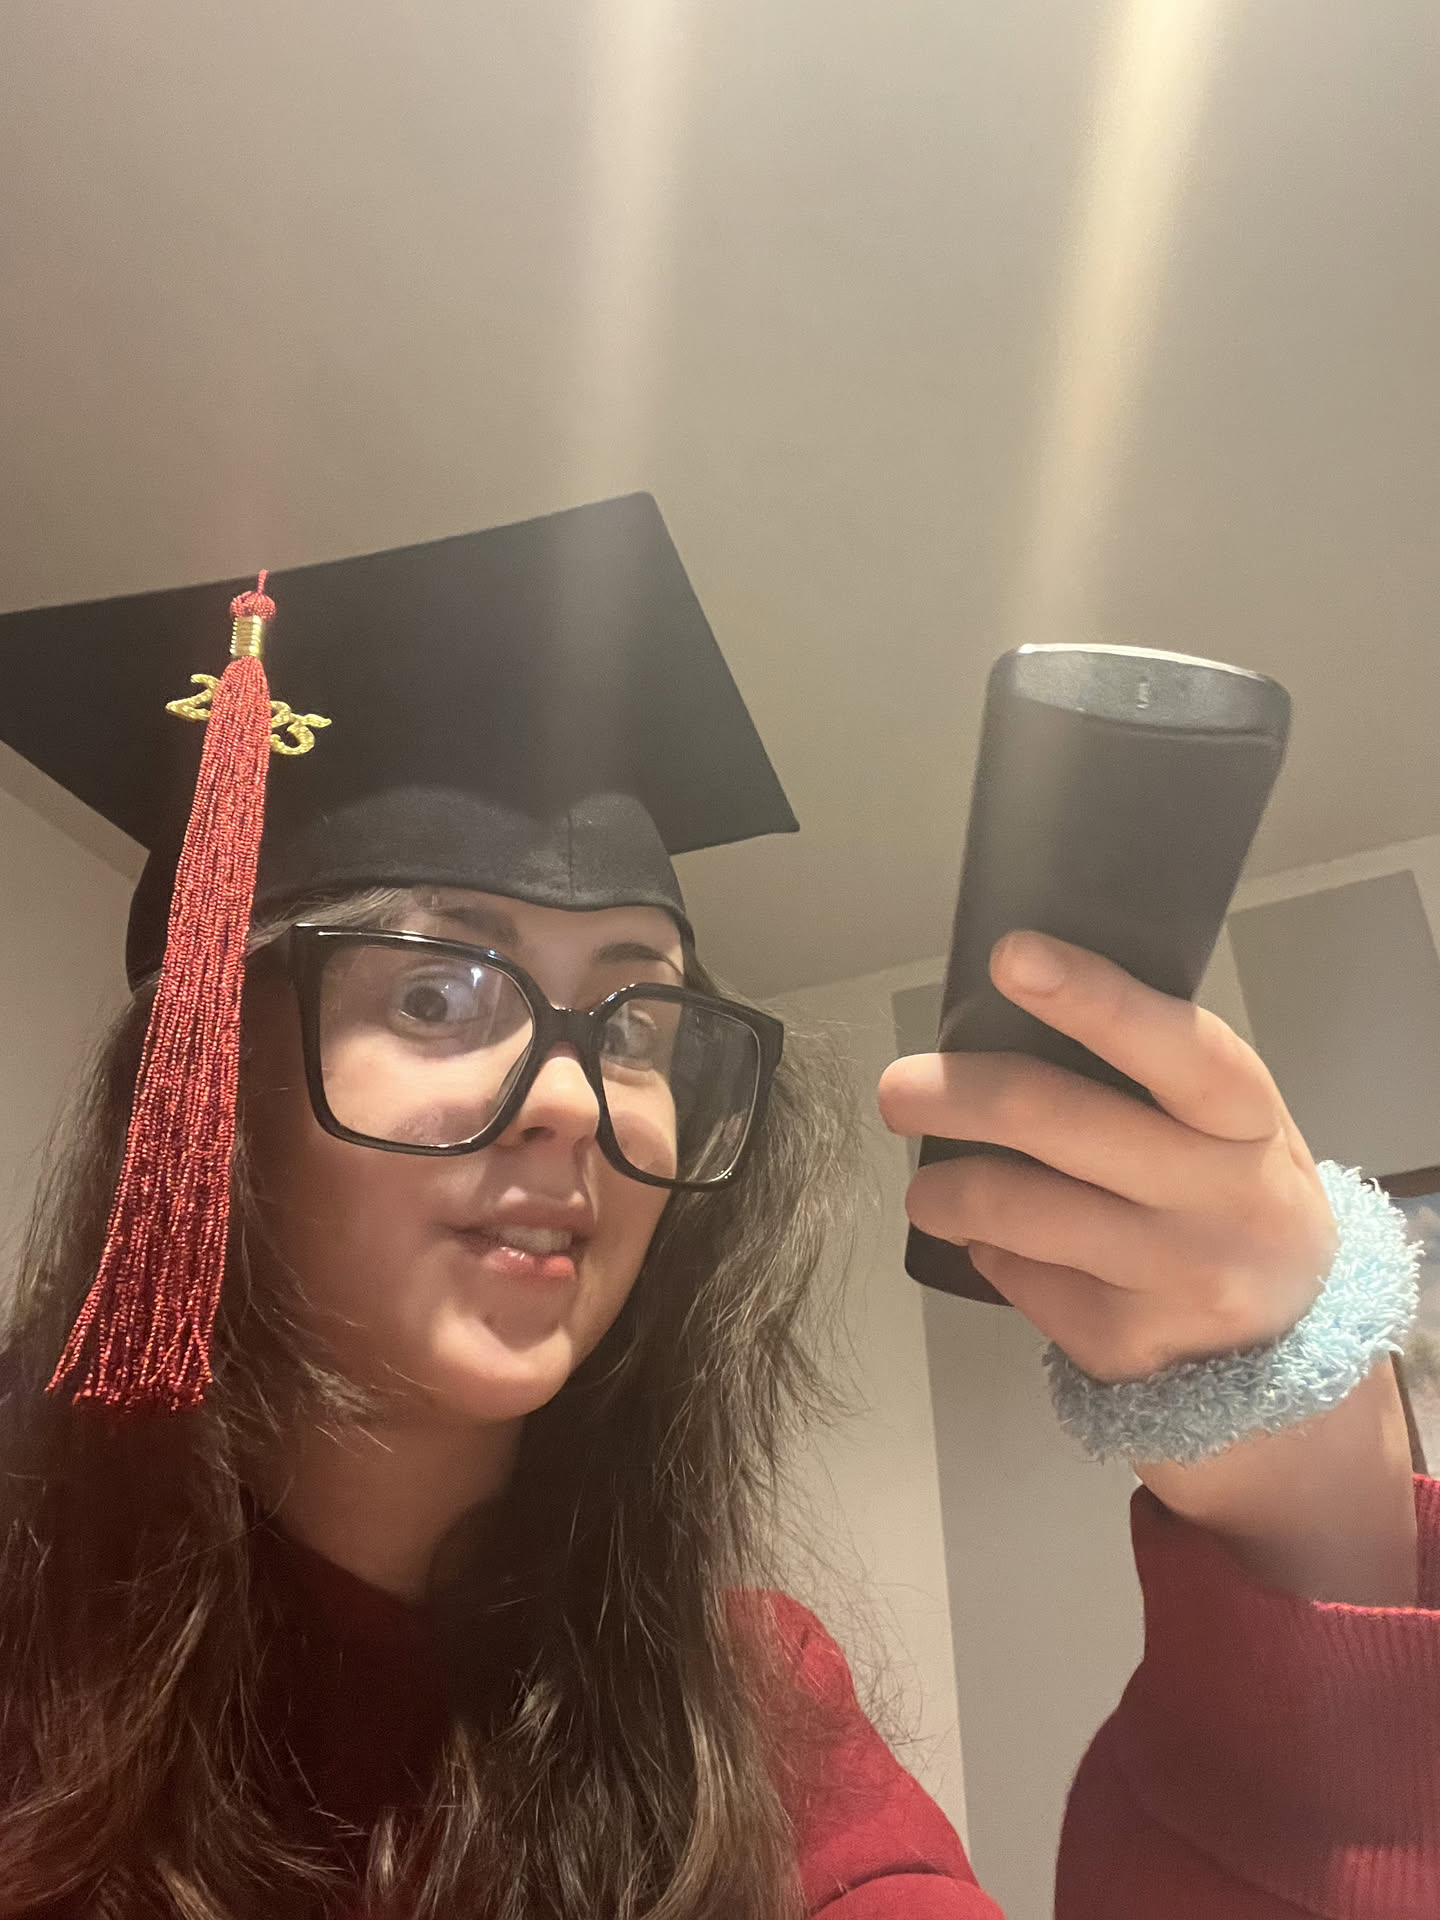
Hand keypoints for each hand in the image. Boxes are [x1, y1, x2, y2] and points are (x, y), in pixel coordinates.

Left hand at [877, 930, 1335, 1383]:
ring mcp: (1173, 1275)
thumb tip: (1005, 1019)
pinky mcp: (1122, 1340)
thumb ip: (1150, 1074)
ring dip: (941, 1191)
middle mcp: (1218, 1195)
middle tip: (898, 1089)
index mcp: (1243, 1116)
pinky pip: (1016, 1277)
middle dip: (953, 1095)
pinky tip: (1009, 1249)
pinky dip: (991, 1253)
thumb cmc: (1232, 1189)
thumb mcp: (1229, 1122)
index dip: (1093, 997)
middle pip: (1056, 1120)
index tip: (1013, 956)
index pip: (1175, 1046)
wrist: (1292, 1336)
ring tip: (927, 1191)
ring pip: (1012, 1211)